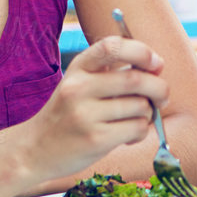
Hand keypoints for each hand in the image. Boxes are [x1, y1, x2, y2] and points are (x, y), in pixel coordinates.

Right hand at [19, 36, 165, 183]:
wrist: (34, 150)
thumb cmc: (68, 114)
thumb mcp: (81, 84)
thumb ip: (114, 73)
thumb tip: (158, 66)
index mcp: (79, 68)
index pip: (112, 47)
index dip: (141, 51)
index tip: (156, 63)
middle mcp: (79, 87)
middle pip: (136, 79)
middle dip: (159, 87)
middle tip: (162, 96)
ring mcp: (85, 114)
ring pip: (141, 106)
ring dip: (148, 114)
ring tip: (134, 120)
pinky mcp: (95, 139)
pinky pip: (137, 129)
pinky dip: (140, 132)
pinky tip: (127, 136)